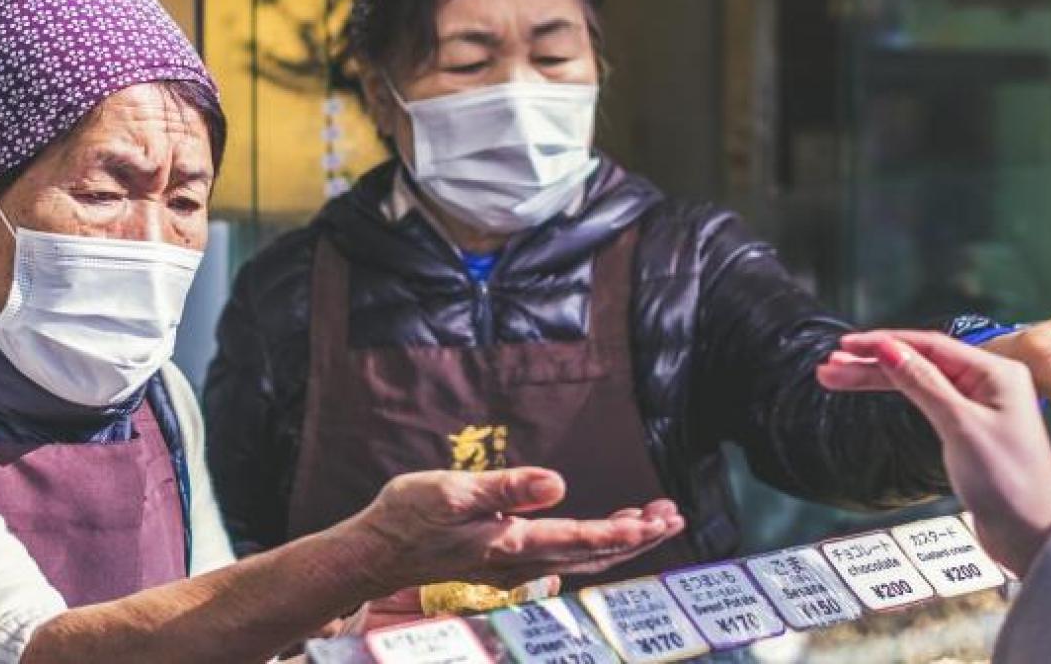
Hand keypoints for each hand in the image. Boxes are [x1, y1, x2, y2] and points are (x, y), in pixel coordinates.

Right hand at [353, 468, 683, 591]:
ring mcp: (515, 566)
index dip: (624, 532)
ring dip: (622, 540)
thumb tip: (558, 483)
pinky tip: (608, 529)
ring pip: (583, 558)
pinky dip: (595, 543)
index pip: (581, 540)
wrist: (375, 553)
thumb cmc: (408, 517)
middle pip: (594, 555)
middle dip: (638, 538)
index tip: (659, 521)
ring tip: (655, 518)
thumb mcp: (452, 491)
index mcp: (511, 543)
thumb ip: (507, 487)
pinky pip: (565, 556)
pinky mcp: (507, 561)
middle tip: (675, 516)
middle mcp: (520, 562)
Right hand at [817, 330, 1050, 574]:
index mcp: (996, 372)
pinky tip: (872, 389)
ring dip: (876, 380)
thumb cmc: (1009, 483)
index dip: (884, 343)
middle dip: (872, 363)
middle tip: (829, 367)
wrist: (1032, 535)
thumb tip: (888, 348)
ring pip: (918, 381)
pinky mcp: (968, 429)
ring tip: (834, 378)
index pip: (930, 345)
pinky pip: (926, 401)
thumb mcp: (960, 426)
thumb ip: (922, 383)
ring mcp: (978, 406)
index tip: (846, 346)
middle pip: (920, 361)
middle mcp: (988, 383)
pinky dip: (897, 396)